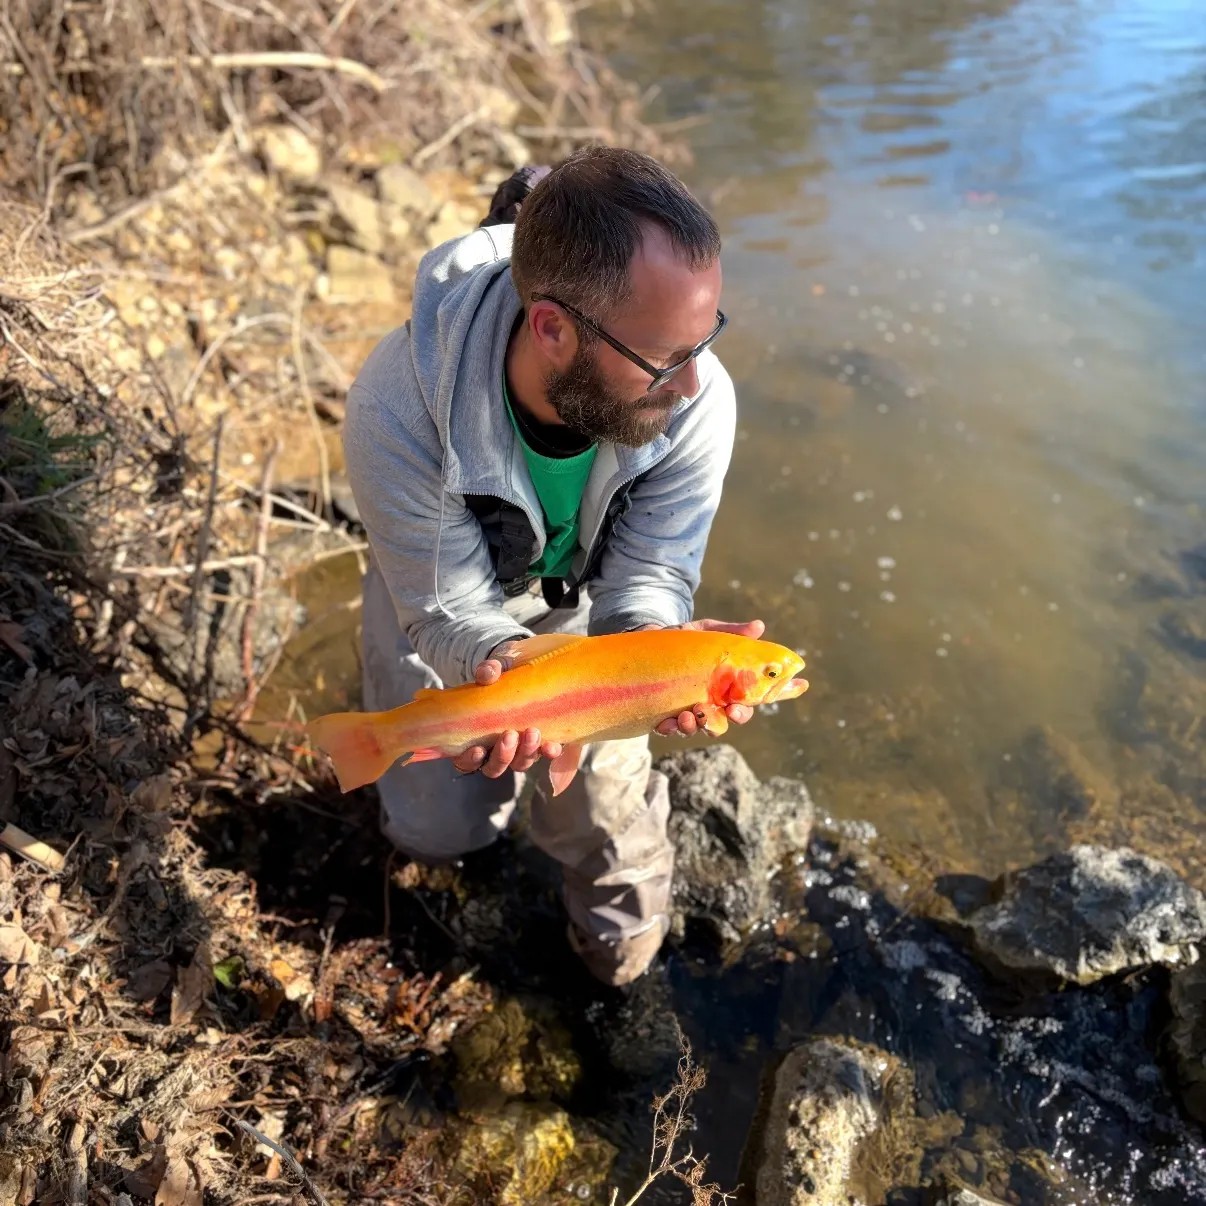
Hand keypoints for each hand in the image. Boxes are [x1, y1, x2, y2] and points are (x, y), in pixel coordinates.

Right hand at [453, 639, 562, 776]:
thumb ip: (487, 672)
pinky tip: (552, 746)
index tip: (478, 749)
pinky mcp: (540, 743)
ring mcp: (518, 750)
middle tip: (510, 734)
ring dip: (526, 753)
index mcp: (474, 740)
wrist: (518, 674)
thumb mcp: (491, 672)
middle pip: (495, 767)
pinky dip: (548, 753)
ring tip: (532, 732)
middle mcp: (495, 751)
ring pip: (520, 764)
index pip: (466, 761)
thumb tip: (488, 673)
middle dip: (503, 755)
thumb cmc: (497, 679)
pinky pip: (544, 755)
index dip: (470, 760)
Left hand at [638, 618, 764, 737]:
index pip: (740, 707)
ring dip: (690, 727)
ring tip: (685, 716)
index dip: (741, 712)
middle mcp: (706, 704)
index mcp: (722, 689)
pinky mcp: (662, 713)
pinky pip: (667, 728)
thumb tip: (759, 626)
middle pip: (717, 725)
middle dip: (714, 725)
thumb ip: (732, 631)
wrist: (649, 638)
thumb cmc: (685, 639)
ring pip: (693, 729)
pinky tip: (664, 723)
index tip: (733, 709)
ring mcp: (685, 711)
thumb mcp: (706, 631)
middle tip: (705, 714)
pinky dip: (668, 728)